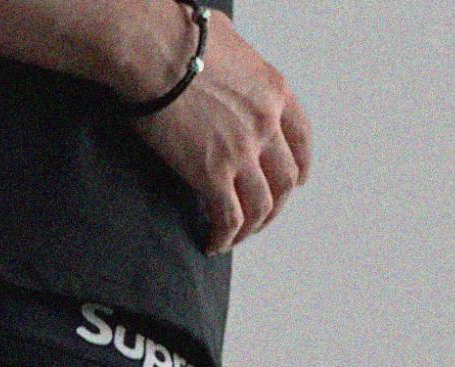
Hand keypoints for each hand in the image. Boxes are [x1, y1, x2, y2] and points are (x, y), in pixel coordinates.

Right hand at [110, 4, 312, 252]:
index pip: (301, 138)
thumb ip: (238, 65)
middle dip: (274, 206)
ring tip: (232, 237)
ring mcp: (242, 152)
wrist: (153, 50)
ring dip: (250, 228)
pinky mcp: (213, 173)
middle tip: (259, 219)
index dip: (300, 166)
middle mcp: (266, 124)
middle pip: (284, 180)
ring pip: (261, 206)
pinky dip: (223, 236)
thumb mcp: (228, 40)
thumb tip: (226, 67)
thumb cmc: (178, 36)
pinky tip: (211, 242)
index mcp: (274, 90)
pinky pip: (228, 218)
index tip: (296, 182)